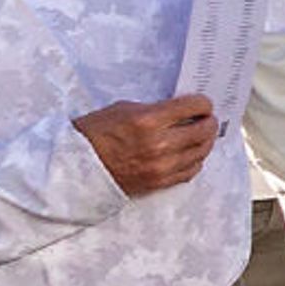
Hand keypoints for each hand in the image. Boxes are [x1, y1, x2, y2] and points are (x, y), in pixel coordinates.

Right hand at [76, 96, 220, 195]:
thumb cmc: (94, 134)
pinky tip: (192, 154)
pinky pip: (191, 171)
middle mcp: (159, 144)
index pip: (193, 107)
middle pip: (203, 131)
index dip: (202, 103)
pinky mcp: (160, 182)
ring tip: (202, 135)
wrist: (76, 167)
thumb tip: (180, 110)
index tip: (202, 103)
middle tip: (207, 118)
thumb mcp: (122, 109)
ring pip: (201, 152)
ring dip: (205, 141)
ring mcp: (162, 166)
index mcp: (148, 121)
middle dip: (208, 121)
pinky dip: (195, 160)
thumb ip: (154, 109)